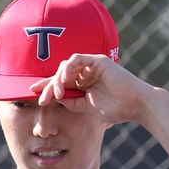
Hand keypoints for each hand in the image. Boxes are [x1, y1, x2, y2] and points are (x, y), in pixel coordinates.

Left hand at [31, 52, 158, 125]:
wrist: (135, 106)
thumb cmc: (115, 109)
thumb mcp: (86, 107)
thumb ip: (70, 101)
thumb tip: (53, 97)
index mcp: (83, 84)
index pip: (60, 83)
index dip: (46, 87)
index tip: (32, 94)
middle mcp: (86, 73)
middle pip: (59, 75)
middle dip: (49, 87)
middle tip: (42, 99)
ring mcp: (91, 66)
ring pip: (65, 67)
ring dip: (57, 80)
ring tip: (56, 94)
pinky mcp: (97, 60)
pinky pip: (76, 59)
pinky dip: (67, 68)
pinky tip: (63, 79)